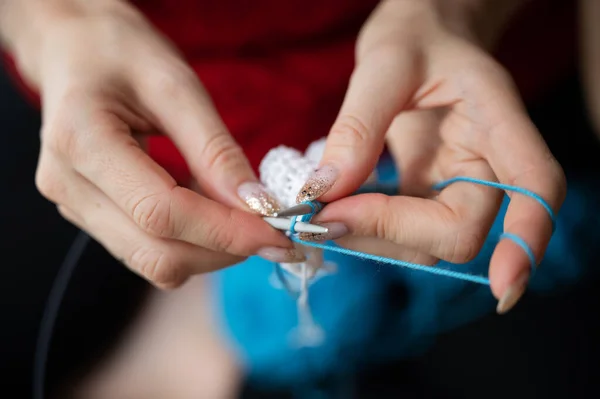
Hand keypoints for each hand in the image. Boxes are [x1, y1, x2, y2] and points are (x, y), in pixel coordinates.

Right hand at [21, 1, 296, 287]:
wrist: (75, 50)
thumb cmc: (122, 53)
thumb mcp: (176, 86)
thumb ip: (215, 150)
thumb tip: (258, 206)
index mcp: (82, 142)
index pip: (162, 213)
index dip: (226, 231)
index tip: (279, 232)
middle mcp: (68, 187)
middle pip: (158, 253)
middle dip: (225, 249)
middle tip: (275, 232)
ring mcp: (75, 207)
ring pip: (155, 261)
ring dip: (211, 250)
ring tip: (247, 219)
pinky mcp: (91, 215)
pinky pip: (148, 249)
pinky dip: (192, 242)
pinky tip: (215, 214)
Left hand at [296, 0, 565, 311]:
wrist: (419, 38)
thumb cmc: (414, 39)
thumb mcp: (385, 65)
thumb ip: (359, 125)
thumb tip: (326, 191)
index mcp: (497, 120)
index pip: (536, 184)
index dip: (529, 236)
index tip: (501, 285)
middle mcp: (486, 162)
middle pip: (461, 231)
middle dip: (391, 233)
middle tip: (324, 217)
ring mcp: (457, 184)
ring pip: (428, 243)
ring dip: (371, 239)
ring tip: (321, 211)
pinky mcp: (429, 195)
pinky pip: (404, 233)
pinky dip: (366, 231)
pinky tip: (336, 211)